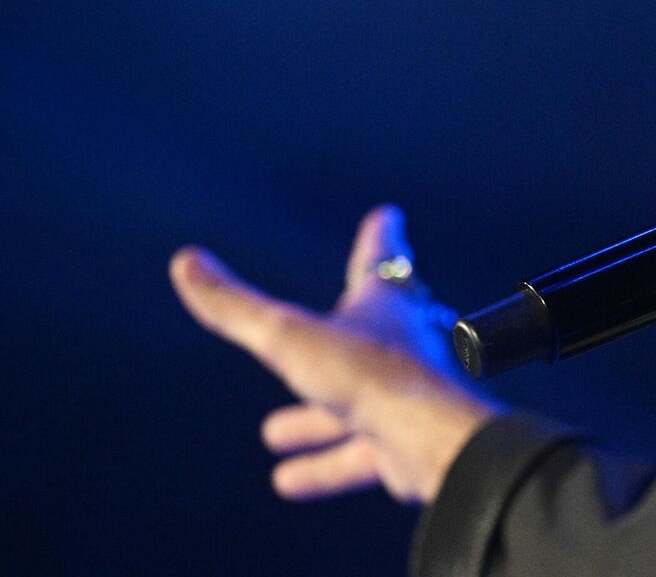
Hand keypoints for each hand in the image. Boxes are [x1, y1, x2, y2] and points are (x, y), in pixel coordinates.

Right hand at [169, 205, 501, 504]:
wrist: (430, 441)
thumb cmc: (370, 376)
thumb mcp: (287, 336)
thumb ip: (235, 308)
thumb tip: (185, 263)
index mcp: (385, 306)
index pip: (379, 260)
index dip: (379, 238)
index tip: (387, 217)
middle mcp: (400, 347)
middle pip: (370, 332)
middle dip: (342, 329)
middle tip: (332, 322)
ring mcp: (404, 399)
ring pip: (352, 406)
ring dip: (314, 419)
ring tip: (272, 432)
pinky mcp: (403, 446)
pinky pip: (356, 456)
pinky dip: (321, 466)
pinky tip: (288, 479)